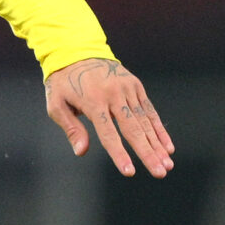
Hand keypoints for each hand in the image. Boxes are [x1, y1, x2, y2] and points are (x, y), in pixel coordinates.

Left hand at [45, 57, 172, 177]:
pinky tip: (168, 147)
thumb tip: (81, 152)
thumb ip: (71, 128)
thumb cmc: (64, 83)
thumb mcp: (56, 105)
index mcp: (93, 101)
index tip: (130, 172)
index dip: (119, 154)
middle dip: (148, 153)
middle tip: (160, 173)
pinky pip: (149, 111)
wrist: (77, 52)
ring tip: (167, 165)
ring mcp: (127, 89)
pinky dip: (159, 129)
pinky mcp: (136, 86)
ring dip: (158, 145)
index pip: (109, 134)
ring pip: (145, 122)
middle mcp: (114, 95)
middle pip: (134, 130)